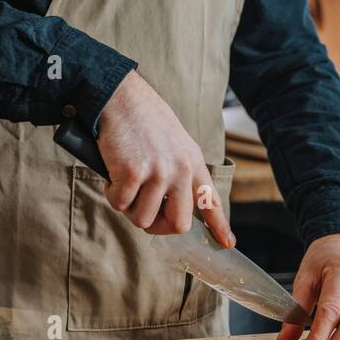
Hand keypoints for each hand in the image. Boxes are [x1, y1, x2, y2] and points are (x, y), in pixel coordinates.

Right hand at [97, 70, 234, 246]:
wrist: (122, 97)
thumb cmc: (143, 119)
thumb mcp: (174, 142)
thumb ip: (178, 170)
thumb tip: (170, 202)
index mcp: (193, 162)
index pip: (210, 200)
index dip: (219, 225)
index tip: (226, 242)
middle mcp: (181, 170)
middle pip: (177, 224)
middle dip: (156, 225)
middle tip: (142, 210)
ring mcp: (159, 172)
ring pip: (143, 219)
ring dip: (129, 207)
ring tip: (124, 183)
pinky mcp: (134, 172)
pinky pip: (120, 204)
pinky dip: (112, 193)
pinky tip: (113, 173)